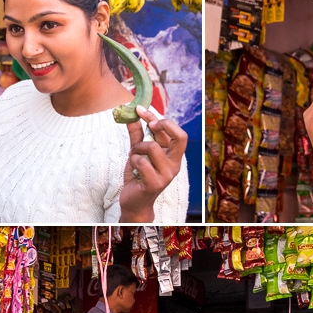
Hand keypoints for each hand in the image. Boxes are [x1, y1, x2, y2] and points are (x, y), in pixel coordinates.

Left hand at [119, 107, 187, 222]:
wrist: (134, 201)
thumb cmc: (138, 175)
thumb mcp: (138, 151)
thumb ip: (137, 134)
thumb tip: (132, 113)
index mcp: (174, 156)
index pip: (178, 133)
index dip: (161, 119)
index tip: (141, 111)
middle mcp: (175, 164)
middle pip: (180, 137)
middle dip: (162, 125)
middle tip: (148, 126)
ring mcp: (167, 175)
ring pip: (153, 147)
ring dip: (137, 148)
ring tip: (134, 156)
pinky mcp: (156, 183)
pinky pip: (141, 161)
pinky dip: (133, 161)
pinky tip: (133, 169)